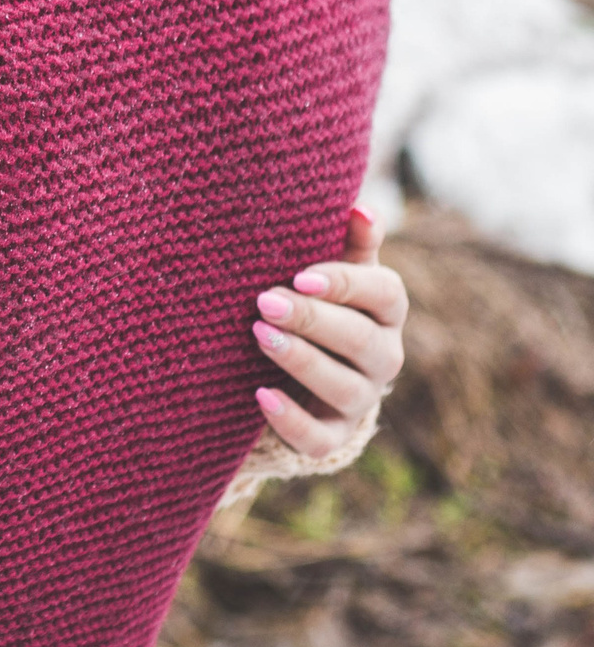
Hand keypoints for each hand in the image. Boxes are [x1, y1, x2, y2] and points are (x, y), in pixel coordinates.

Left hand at [250, 205, 407, 456]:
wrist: (308, 370)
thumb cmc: (320, 304)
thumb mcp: (333, 271)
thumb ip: (350, 242)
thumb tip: (361, 207)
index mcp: (386, 311)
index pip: (383, 294)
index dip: (344, 284)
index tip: (298, 276)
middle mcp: (383, 356)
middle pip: (361, 340)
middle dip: (313, 320)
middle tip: (264, 302)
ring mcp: (360, 399)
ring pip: (344, 387)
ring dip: (302, 362)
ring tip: (260, 335)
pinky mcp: (333, 435)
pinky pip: (320, 439)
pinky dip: (292, 421)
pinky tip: (261, 396)